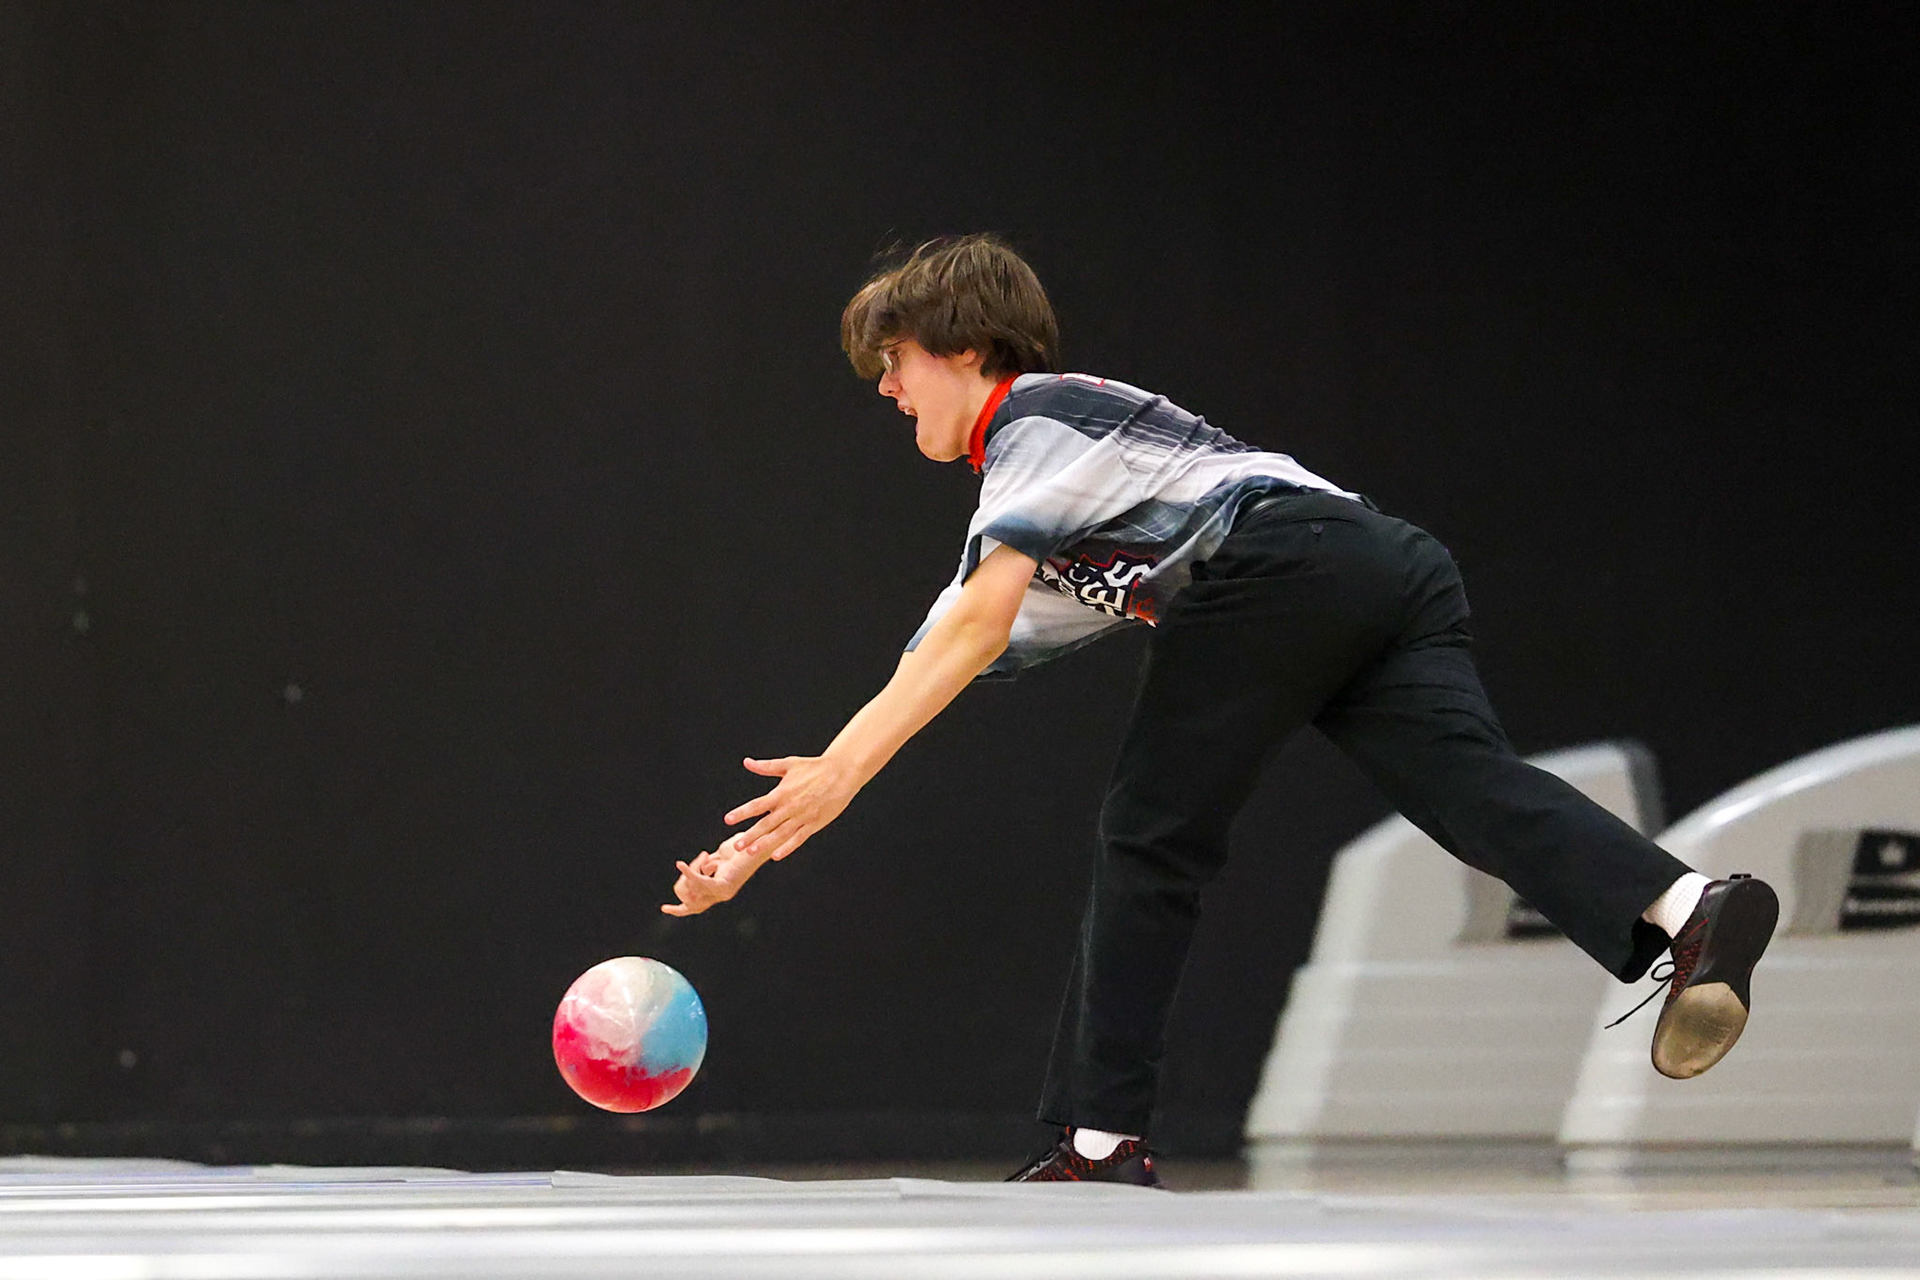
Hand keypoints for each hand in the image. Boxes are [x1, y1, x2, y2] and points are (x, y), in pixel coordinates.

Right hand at [661, 838, 762, 916]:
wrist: (760, 843)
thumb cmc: (741, 847)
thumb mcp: (718, 857)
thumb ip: (706, 866)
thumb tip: (694, 870)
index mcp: (718, 891)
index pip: (694, 908)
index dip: (678, 910)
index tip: (664, 908)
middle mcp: (720, 895)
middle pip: (687, 899)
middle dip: (683, 881)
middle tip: (692, 862)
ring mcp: (723, 893)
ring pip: (692, 888)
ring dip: (692, 870)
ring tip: (705, 855)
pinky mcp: (725, 886)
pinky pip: (701, 883)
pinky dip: (690, 873)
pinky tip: (681, 865)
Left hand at [724, 755, 856, 861]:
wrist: (841, 772)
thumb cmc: (814, 767)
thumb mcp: (789, 764)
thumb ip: (766, 766)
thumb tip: (747, 762)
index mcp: (782, 792)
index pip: (757, 805)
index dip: (742, 813)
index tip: (728, 820)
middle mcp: (790, 806)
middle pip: (766, 824)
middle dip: (750, 835)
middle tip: (737, 846)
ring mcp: (802, 817)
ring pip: (781, 834)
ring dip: (765, 844)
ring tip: (751, 852)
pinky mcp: (814, 824)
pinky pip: (799, 838)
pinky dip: (787, 847)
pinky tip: (776, 856)